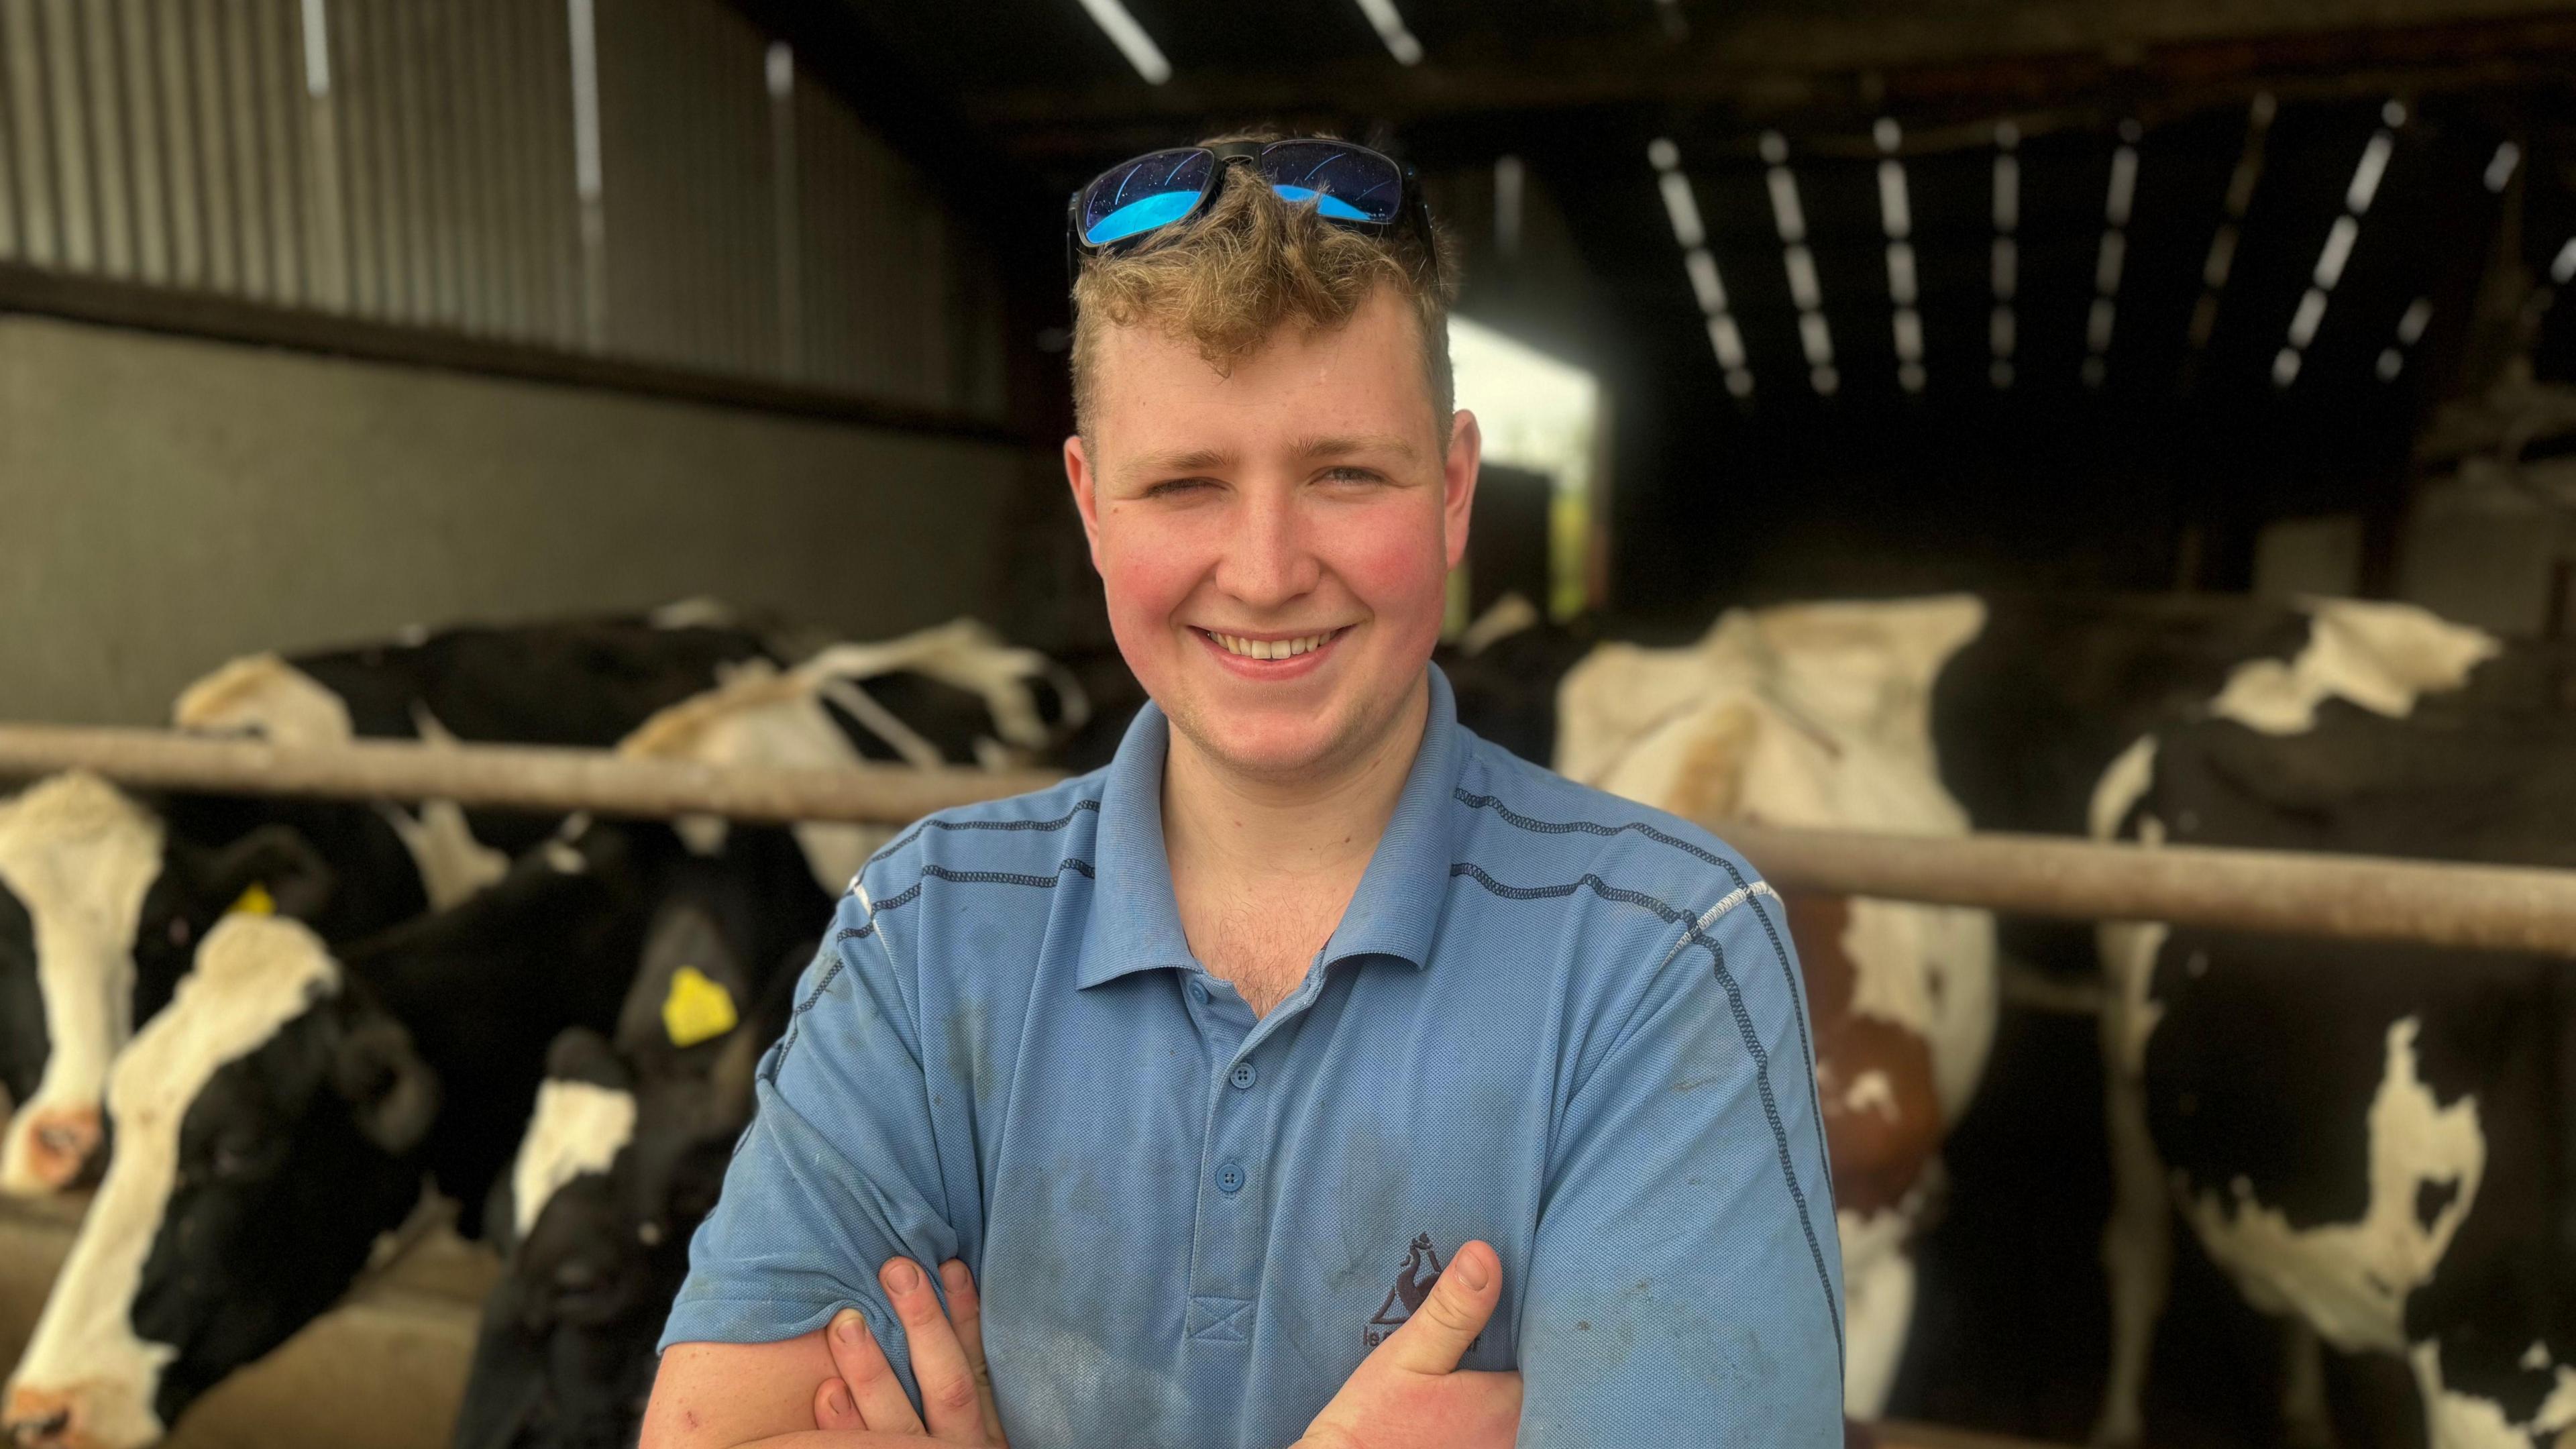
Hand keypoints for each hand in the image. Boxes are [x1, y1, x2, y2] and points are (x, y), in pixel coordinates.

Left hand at [811, 1257, 1007, 1444]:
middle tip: (896, 1270)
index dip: (966, 1316)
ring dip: (873, 1371)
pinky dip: (844, 1425)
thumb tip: (944, 1282)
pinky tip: (826, 1392)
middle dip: (924, 1325)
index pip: (979, 1364)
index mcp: (985, 1426)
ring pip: (900, 1424)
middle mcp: (959, 1447)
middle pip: (949, 1385)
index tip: (950, 1266)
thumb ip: (957, 1368)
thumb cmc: (948, 1442)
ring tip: (846, 1322)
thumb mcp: (970, 1417)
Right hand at [1297, 1240, 1519, 1448]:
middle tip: (1495, 1327)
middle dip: (1520, 1355)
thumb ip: (1453, 1310)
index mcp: (1507, 1405)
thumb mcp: (1409, 1356)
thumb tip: (1484, 1255)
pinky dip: (1494, 1412)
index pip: (1546, 1355)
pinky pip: (1500, 1430)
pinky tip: (1465, 1394)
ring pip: (1521, 1410)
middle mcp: (1514, 1437)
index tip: (1518, 1304)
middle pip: (1537, 1385)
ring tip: (1481, 1353)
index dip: (1535, 1328)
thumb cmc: (1374, 1422)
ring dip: (1508, 1385)